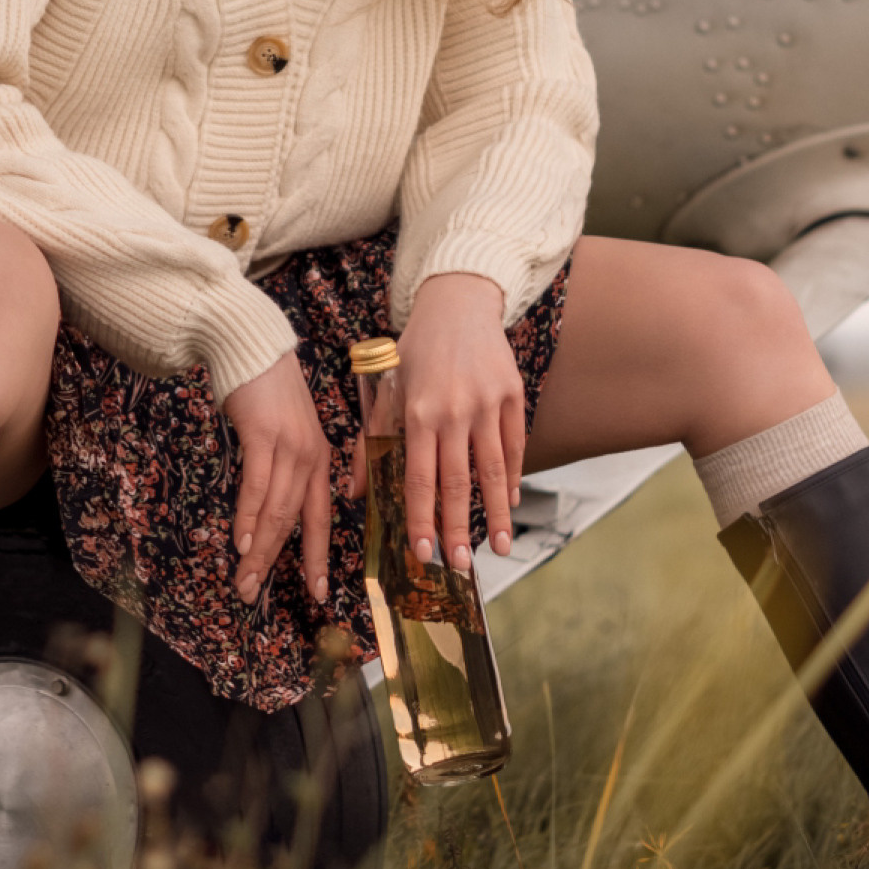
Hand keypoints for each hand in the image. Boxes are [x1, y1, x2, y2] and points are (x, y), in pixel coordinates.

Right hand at [220, 352, 333, 608]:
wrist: (254, 348)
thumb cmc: (266, 392)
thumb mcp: (286, 433)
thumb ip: (283, 469)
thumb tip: (266, 511)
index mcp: (320, 460)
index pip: (321, 518)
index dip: (317, 557)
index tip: (316, 592)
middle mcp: (311, 457)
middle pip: (295, 521)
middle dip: (277, 563)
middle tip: (255, 594)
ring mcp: (290, 447)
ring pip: (276, 510)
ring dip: (259, 550)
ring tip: (245, 579)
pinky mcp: (265, 435)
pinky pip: (258, 486)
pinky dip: (249, 517)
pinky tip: (242, 542)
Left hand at [345, 273, 522, 578]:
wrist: (457, 303)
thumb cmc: (415, 351)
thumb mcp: (386, 389)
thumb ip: (372, 440)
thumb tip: (354, 490)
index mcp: (418, 412)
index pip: (420, 479)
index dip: (422, 519)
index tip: (424, 553)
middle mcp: (454, 411)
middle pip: (458, 482)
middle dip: (459, 528)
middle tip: (462, 566)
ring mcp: (487, 403)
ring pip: (493, 470)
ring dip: (496, 513)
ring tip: (498, 547)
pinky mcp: (512, 395)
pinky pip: (514, 445)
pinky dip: (514, 476)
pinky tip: (511, 502)